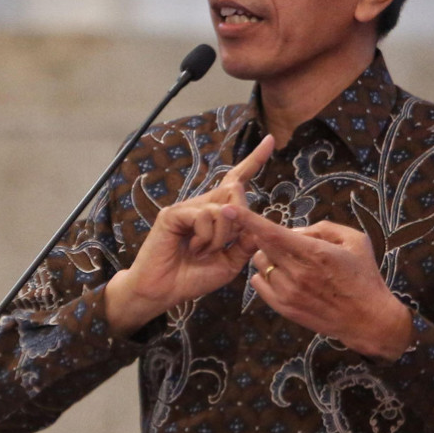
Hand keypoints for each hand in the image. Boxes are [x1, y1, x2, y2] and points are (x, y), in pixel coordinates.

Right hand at [105, 135, 275, 336]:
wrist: (163, 292)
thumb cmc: (193, 277)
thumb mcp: (230, 262)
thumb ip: (245, 241)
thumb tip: (255, 220)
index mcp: (215, 214)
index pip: (236, 182)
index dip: (254, 161)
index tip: (270, 140)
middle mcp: (201, 205)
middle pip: (236, 193)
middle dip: (239, 221)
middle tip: (219, 248)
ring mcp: (186, 207)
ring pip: (223, 208)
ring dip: (221, 238)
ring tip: (201, 252)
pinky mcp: (173, 214)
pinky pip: (204, 216)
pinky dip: (205, 237)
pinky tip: (192, 248)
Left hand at [234, 209, 411, 360]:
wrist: (368, 320)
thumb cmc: (363, 276)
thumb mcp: (354, 241)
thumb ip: (322, 228)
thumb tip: (293, 230)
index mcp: (314, 253)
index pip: (271, 233)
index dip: (247, 220)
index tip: (227, 209)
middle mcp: (298, 273)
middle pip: (262, 246)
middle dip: (267, 236)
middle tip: (288, 242)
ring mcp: (288, 293)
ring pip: (259, 263)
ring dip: (269, 257)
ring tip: (292, 262)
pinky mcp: (284, 308)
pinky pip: (258, 283)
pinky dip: (265, 275)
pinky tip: (284, 276)